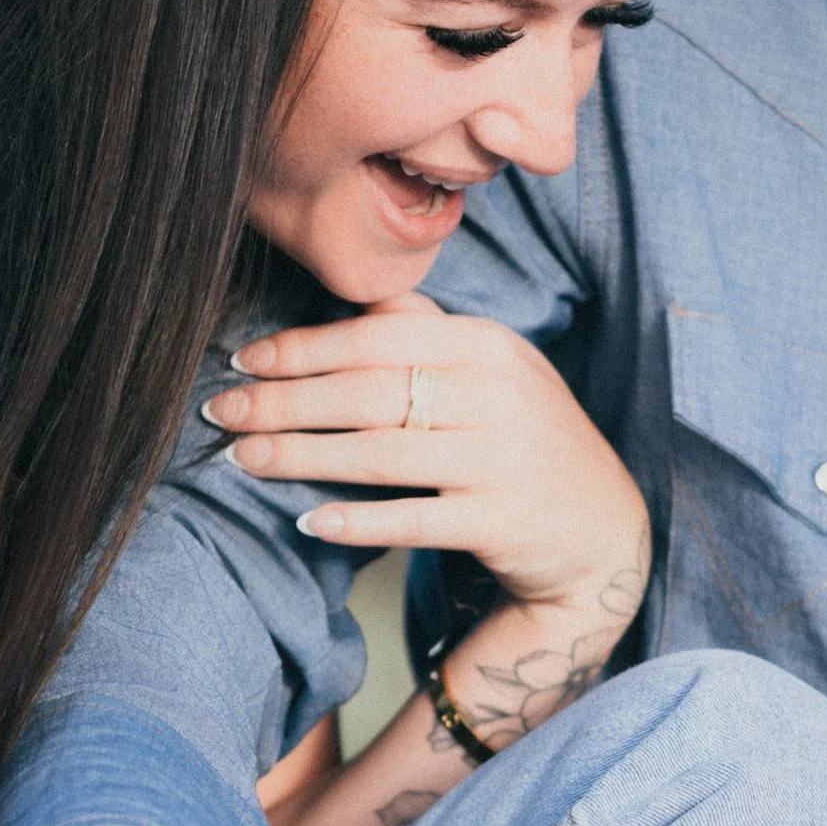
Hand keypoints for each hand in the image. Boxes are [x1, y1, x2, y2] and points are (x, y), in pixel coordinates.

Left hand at [205, 295, 649, 620]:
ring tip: (244, 460)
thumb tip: (350, 295)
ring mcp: (503, 459)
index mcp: (487, 344)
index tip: (243, 360)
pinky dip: (358, 520)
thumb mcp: (493, 370)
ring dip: (301, 455)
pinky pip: (415, 519)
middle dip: (284, 401)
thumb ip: (427, 330)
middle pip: (367, 392)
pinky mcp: (503, 522)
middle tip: (222, 412)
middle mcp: (498, 394)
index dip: (302, 348)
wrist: (604, 530)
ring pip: (380, 453)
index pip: (377, 336)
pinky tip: (309, 520)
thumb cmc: (526, 440)